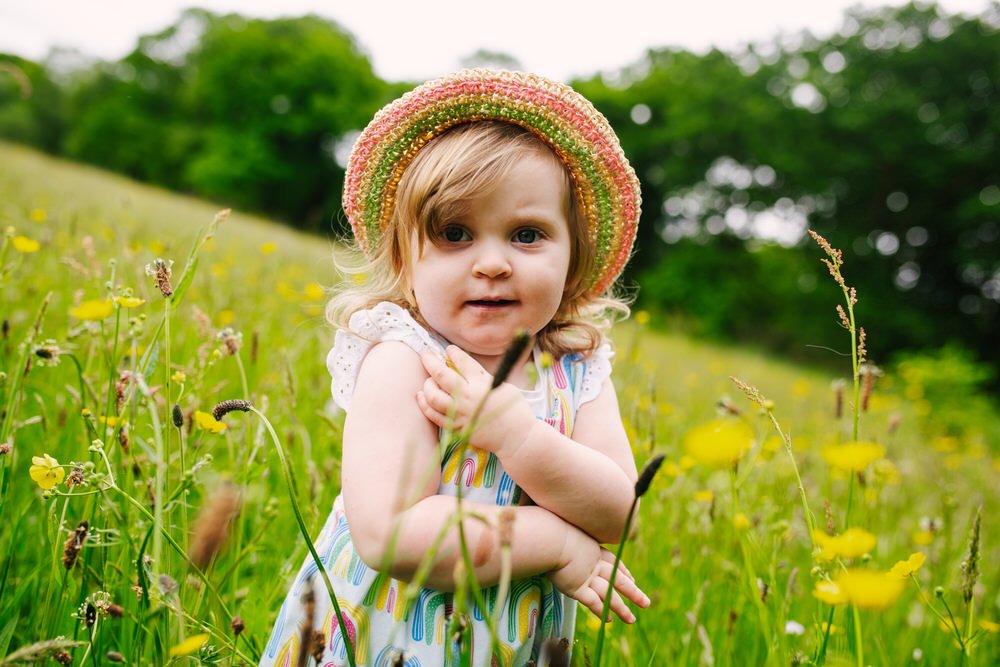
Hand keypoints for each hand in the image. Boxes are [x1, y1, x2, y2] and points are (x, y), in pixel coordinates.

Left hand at [417, 346, 534, 456]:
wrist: (517, 438)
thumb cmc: (514, 409)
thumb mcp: (503, 385)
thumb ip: (483, 376)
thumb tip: (463, 365)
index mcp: (482, 383)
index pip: (462, 362)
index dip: (453, 353)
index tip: (448, 349)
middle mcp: (468, 397)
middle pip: (441, 374)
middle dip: (430, 360)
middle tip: (425, 353)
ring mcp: (461, 413)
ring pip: (433, 395)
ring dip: (427, 384)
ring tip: (428, 379)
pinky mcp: (457, 428)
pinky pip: (434, 415)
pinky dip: (424, 404)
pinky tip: (421, 395)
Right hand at [548, 525, 649, 622]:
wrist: (549, 538)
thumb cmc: (553, 529)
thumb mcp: (567, 528)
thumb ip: (570, 534)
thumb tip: (563, 529)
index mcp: (593, 549)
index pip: (613, 562)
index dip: (624, 571)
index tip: (633, 578)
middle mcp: (594, 564)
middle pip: (618, 580)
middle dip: (633, 592)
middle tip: (646, 603)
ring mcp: (587, 577)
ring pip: (609, 594)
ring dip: (622, 609)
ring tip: (631, 620)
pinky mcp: (577, 588)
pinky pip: (592, 602)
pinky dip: (601, 611)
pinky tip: (608, 620)